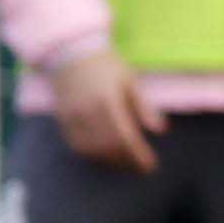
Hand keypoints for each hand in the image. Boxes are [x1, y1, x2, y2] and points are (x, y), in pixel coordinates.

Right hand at [50, 47, 161, 173]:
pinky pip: (75, 144)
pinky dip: (91, 155)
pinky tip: (103, 158)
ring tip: (125, 165)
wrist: (71, 54)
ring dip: (109, 162)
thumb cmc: (107, 67)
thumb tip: (161, 131)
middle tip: (140, 168)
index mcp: (108, 100)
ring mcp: (72, 116)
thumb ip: (144, 107)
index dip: (138, 155)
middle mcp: (88, 111)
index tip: (150, 166)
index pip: (126, 136)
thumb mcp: (131, 81)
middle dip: (126, 161)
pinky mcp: (62, 118)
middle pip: (109, 147)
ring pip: (90, 149)